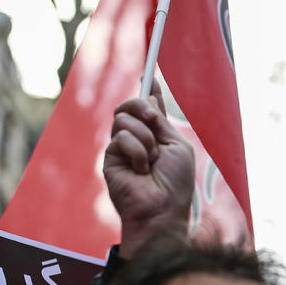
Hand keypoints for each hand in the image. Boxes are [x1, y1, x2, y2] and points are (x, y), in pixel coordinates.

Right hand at [104, 79, 195, 258]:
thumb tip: (150, 94)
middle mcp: (138, 140)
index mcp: (157, 136)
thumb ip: (161, 121)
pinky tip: (140, 171)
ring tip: (151, 162)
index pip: (149, 107)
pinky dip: (137, 152)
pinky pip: (121, 138)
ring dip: (145, 139)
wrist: (161, 210)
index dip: (149, 91)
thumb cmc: (175, 183)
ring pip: (124, 119)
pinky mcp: (110, 159)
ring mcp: (122, 149)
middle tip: (154, 121)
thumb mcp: (176, 145)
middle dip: (143, 106)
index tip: (150, 74)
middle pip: (130, 105)